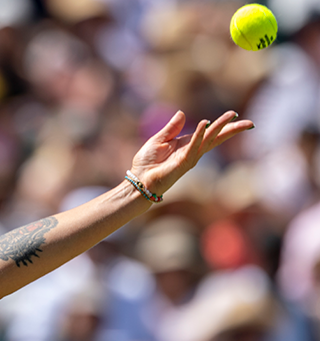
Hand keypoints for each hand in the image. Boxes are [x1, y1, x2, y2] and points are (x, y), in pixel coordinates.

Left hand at [130, 110, 252, 195]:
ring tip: (232, 117)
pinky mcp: (182, 163)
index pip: (209, 134)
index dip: (222, 125)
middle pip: (216, 138)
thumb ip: (172, 128)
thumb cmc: (147, 163)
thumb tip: (182, 113)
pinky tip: (205, 123)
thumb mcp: (159, 140)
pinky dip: (199, 135)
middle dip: (232, 130)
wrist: (139, 180)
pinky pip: (193, 146)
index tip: (235, 116)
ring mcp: (189, 158)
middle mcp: (192, 151)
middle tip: (249, 123)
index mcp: (187, 144)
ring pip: (209, 140)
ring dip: (220, 128)